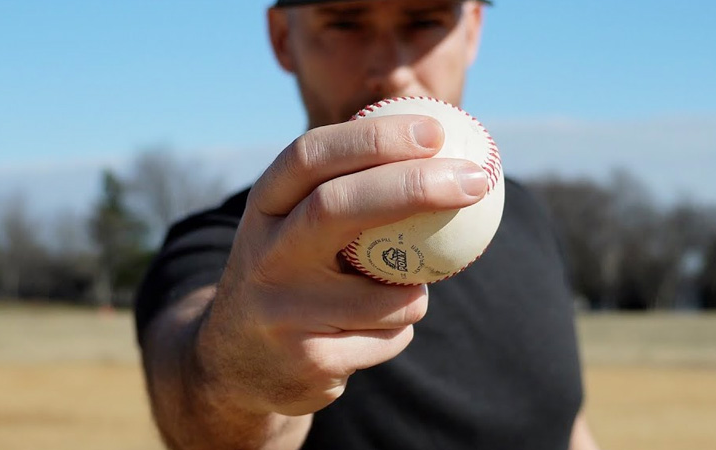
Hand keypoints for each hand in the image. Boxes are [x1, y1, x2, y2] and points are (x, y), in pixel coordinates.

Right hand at [196, 115, 488, 415]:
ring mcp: (283, 310)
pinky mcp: (311, 360)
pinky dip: (399, 330)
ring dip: (416, 291)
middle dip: (414, 186)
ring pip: (388, 293)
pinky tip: (365, 334)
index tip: (436, 132)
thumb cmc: (294, 275)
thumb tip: (438, 147)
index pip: (311, 156)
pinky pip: (392, 337)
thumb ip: (345, 189)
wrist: (238, 365)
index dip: (373, 139)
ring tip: (395, 294)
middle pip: (337, 206)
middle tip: (477, 179)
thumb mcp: (296, 225)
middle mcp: (264, 254)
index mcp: (264, 208)